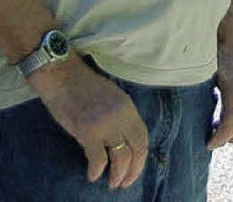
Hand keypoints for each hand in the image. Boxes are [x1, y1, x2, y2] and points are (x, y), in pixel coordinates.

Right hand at [29, 54, 147, 188]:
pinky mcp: (87, 131)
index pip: (143, 137)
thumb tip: (124, 138)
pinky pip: (98, 158)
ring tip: (112, 183)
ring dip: (118, 175)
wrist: (63, 76)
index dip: (140, 158)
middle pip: (136, 149)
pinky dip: (97, 171)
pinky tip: (93, 175)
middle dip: (133, 170)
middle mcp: (121, 116)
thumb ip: (121, 115)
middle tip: (124, 183)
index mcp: (128, 106)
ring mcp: (105, 124)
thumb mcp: (112, 96)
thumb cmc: (84, 85)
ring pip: (121, 157)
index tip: (134, 170)